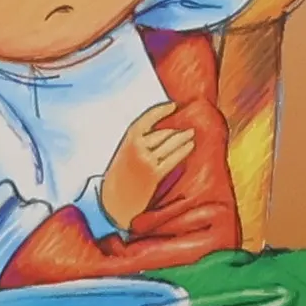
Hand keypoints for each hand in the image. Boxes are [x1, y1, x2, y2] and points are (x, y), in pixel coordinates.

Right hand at [100, 102, 193, 230]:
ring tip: (191, 134)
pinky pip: (173, 159)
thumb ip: (140, 141)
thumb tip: (164, 132)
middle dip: (176, 129)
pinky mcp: (154, 174)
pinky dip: (183, 151)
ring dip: (183, 137)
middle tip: (189, 125)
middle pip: (162, 133)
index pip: (147, 118)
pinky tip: (190, 146)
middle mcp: (137, 147)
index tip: (173, 105)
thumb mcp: (125, 152)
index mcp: (128, 139)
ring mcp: (146, 160)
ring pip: (170, 144)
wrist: (114, 200)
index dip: (161, 110)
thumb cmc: (121, 174)